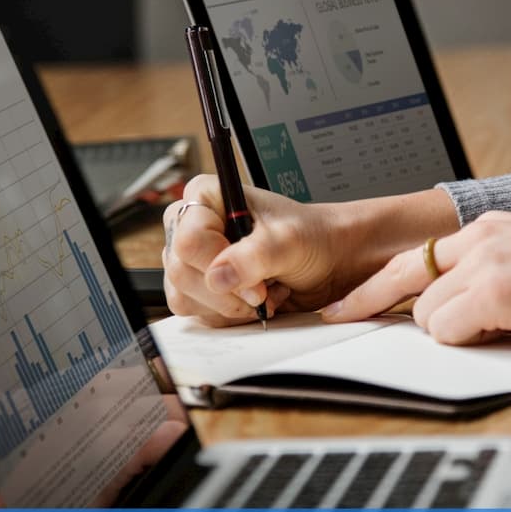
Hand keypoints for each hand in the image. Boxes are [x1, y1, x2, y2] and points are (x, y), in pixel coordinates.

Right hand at [162, 175, 458, 326]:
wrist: (328, 261)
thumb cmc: (312, 238)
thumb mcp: (289, 241)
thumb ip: (255, 256)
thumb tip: (218, 276)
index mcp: (206, 197)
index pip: (189, 239)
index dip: (219, 265)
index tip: (256, 281)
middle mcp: (193, 225)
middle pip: (182, 271)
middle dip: (227, 292)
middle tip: (263, 291)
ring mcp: (194, 259)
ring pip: (185, 296)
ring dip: (228, 305)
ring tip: (264, 292)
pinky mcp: (201, 287)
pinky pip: (197, 312)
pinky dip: (228, 315)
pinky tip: (255, 301)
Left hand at [324, 211, 510, 343]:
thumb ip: (488, 271)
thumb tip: (458, 305)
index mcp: (486, 228)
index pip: (414, 256)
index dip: (374, 284)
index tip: (346, 302)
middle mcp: (478, 238)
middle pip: (406, 282)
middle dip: (379, 306)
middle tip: (342, 319)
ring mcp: (485, 263)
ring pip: (428, 313)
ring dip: (452, 329)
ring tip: (498, 325)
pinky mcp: (496, 291)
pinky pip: (449, 329)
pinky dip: (468, 339)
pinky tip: (507, 328)